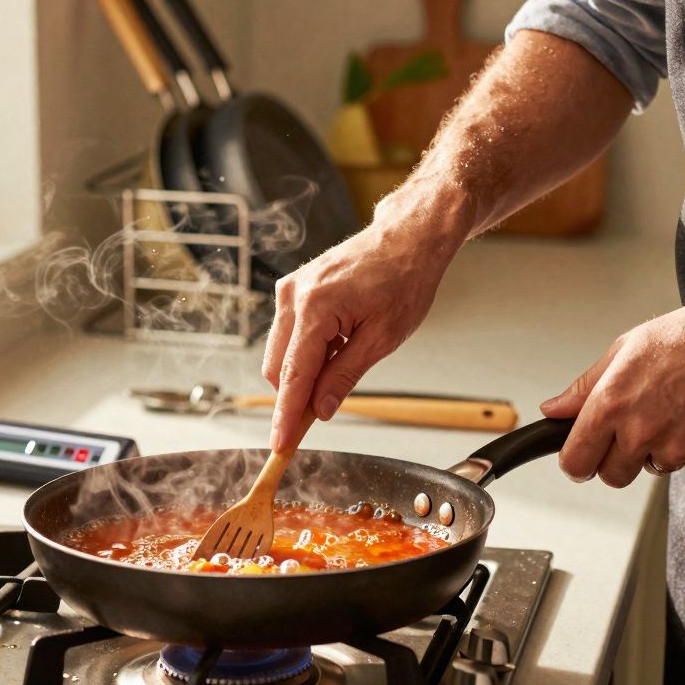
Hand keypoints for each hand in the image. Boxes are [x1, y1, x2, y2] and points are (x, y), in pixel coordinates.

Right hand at [262, 214, 462, 449]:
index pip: (294, 376)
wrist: (406, 239)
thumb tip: (321, 410)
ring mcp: (290, 289)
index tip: (280, 445)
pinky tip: (338, 343)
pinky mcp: (294, 288)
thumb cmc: (403, 280)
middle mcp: (294, 296)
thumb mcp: (383, 338)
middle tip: (323, 412)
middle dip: (295, 395)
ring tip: (346, 358)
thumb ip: (345, 375)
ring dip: (304, 371)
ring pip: (280, 352)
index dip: (286, 416)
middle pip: (278, 368)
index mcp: (316, 308)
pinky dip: (307, 351)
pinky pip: (289, 333)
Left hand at [540, 292, 684, 485]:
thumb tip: (553, 410)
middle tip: (633, 427)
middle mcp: (642, 432)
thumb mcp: (626, 349)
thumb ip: (584, 388)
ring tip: (674, 408)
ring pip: (651, 469)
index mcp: (612, 404)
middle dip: (615, 459)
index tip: (581, 457)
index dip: (576, 461)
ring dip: (655, 450)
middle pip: (611, 476)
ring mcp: (678, 450)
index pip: (575, 461)